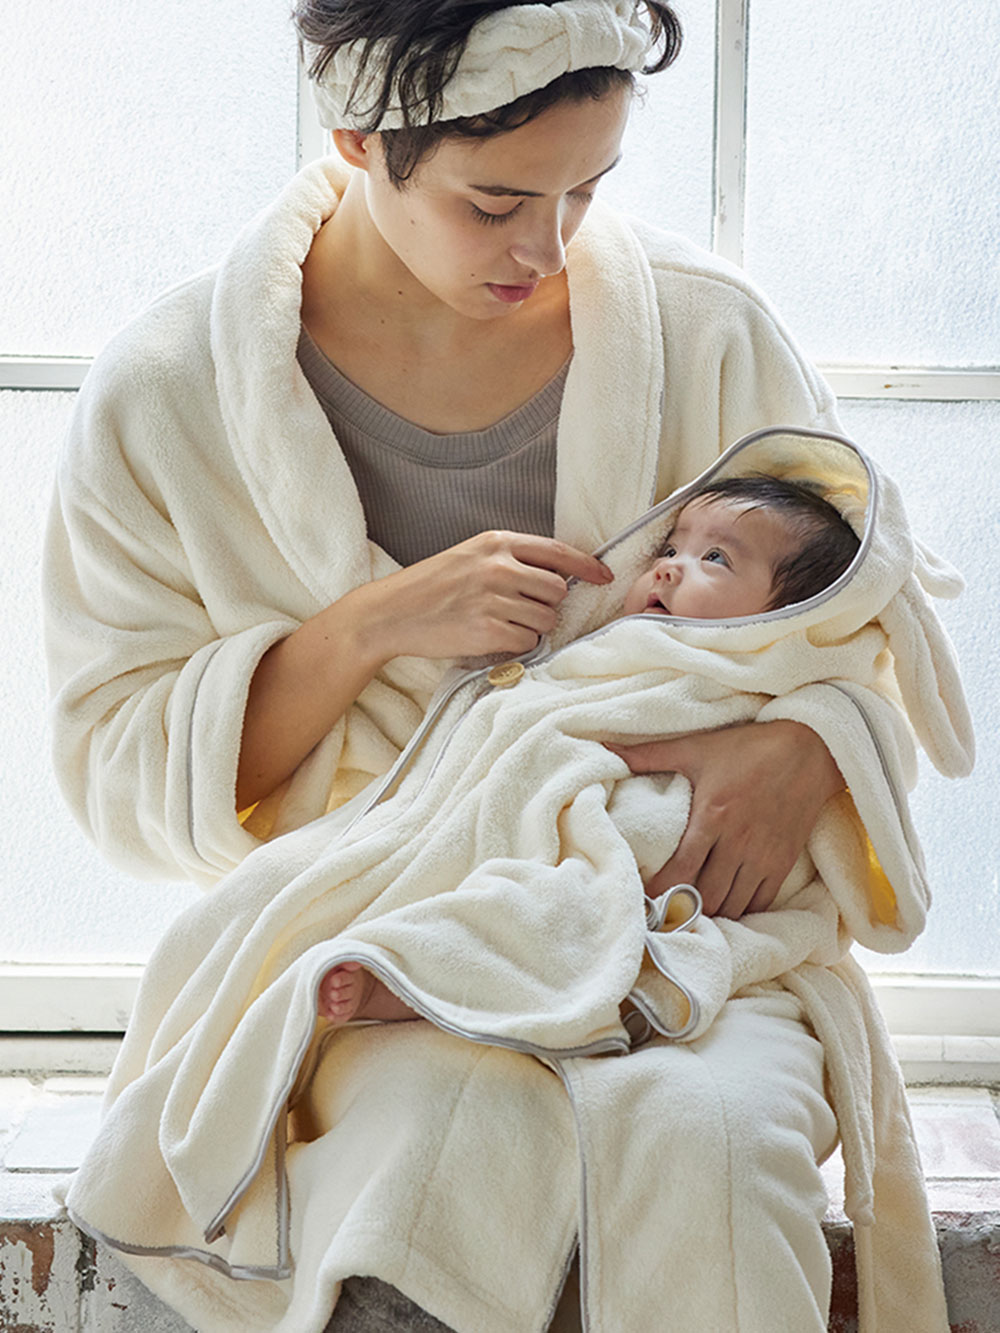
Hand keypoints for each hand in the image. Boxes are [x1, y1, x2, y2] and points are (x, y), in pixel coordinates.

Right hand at [356, 530, 612, 664]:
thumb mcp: (470, 556)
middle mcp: (497, 567)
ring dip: (533, 628)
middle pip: (557, 591)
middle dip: (549, 605)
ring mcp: (493, 599)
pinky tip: (492, 637)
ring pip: (545, 620)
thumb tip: (558, 577)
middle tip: (524, 611)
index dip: (587, 566)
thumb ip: (511, 559)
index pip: (558, 551)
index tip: (604, 577)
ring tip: (502, 624)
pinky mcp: (486, 631)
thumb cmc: (430, 586)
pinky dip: (517, 644)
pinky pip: (527, 642)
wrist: (391, 613)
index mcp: (496, 542)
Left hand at [606, 721, 844, 919]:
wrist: (810, 750)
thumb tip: (604, 747)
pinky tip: (726, 903)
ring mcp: (764, 855)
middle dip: (684, 908)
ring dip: (712, 912)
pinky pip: (761, 902)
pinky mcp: (784, 861)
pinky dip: (742, 909)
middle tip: (665, 912)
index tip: (644, 900)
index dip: (660, 893)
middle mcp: (738, 842)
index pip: (680, 871)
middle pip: (707, 897)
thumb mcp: (695, 747)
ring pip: (734, 905)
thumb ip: (647, 754)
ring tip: (693, 910)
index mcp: (712, 817)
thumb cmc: (748, 748)